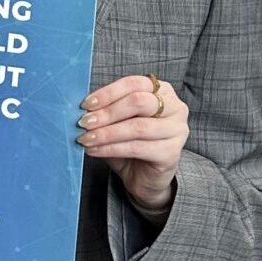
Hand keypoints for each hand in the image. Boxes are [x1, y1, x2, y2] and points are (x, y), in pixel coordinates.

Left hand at [78, 73, 186, 214]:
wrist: (144, 177)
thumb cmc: (130, 141)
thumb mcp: (119, 119)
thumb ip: (107, 108)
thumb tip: (84, 106)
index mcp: (162, 91)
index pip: (134, 83)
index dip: (108, 93)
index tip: (85, 104)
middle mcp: (175, 108)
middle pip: (139, 102)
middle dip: (107, 112)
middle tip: (84, 122)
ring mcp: (177, 131)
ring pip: (137, 127)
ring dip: (106, 133)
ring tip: (86, 138)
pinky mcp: (171, 153)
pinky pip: (136, 147)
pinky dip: (111, 148)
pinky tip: (94, 150)